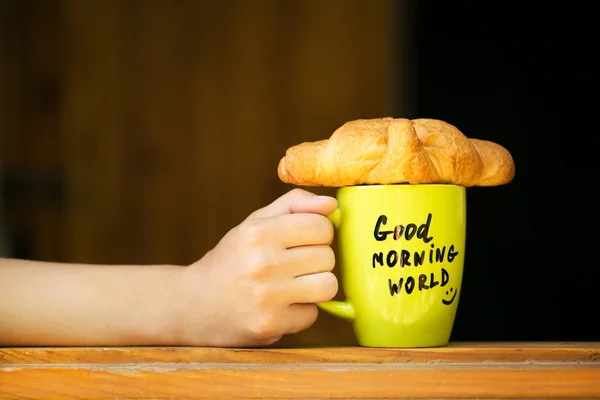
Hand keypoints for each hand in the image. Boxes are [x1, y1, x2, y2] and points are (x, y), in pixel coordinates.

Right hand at [176, 188, 338, 346]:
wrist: (195, 304)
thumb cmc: (233, 259)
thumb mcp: (255, 222)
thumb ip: (294, 205)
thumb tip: (332, 204)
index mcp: (258, 232)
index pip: (321, 227)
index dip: (318, 234)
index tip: (303, 241)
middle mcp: (262, 262)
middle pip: (327, 256)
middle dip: (316, 261)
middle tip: (294, 266)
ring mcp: (266, 296)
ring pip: (328, 285)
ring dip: (315, 287)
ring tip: (294, 285)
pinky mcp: (270, 324)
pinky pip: (312, 314)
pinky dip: (301, 312)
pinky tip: (281, 306)